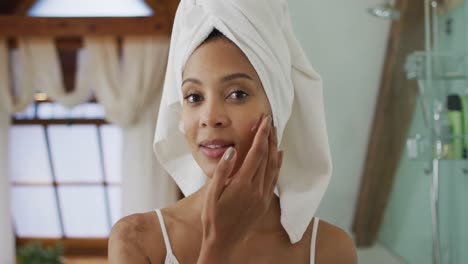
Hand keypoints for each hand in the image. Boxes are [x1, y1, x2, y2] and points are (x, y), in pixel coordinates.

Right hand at [199, 114, 283, 259]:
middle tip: (269, 120)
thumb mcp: (211, 194)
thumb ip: (222, 171)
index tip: (263, 120)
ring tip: (274, 132)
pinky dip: (278, 164)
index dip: (261, 135)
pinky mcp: (265, 202)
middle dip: (269, 136)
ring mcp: (263, 196)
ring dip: (275, 147)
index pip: (256, 153)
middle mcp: (257, 189)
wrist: (224, 242)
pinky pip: (274, 178)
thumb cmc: (213, 217)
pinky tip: (279, 155)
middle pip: (267, 157)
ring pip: (274, 166)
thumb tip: (231, 150)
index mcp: (242, 184)